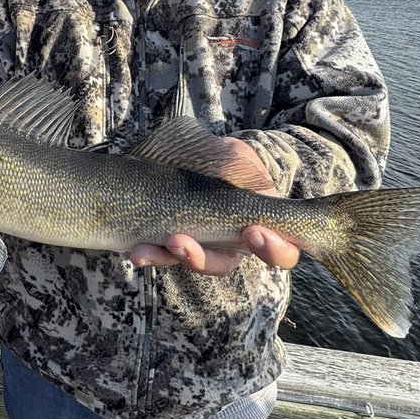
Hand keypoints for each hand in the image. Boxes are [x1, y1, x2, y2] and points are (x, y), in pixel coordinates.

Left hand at [129, 137, 299, 274]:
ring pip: (189, 264)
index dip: (273, 248)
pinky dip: (150, 253)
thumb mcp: (237, 155)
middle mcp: (231, 243)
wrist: (187, 153)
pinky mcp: (171, 244)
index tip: (252, 231)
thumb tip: (241, 177)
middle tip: (180, 242)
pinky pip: (163, 255)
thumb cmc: (224, 156)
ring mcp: (200, 245)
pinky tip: (137, 249)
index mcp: (262, 226)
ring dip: (168, 257)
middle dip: (202, 258)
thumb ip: (241, 168)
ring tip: (145, 249)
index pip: (282, 252)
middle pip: (224, 265)